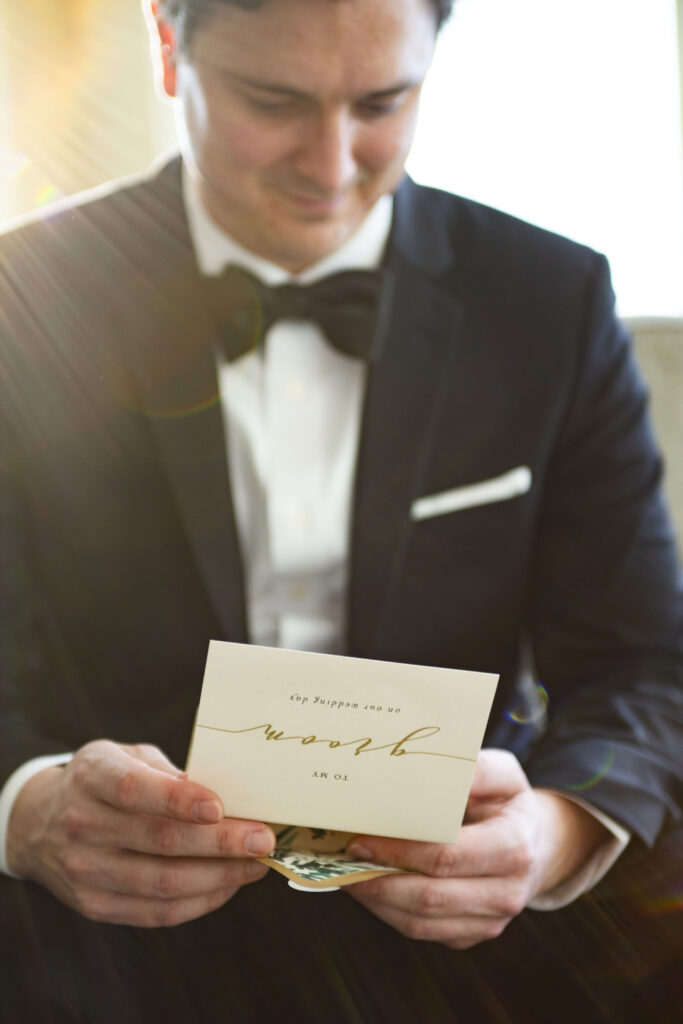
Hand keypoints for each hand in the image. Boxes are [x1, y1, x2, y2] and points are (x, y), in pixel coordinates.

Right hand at [6, 740, 274, 926]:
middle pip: (159, 841)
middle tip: (263, 838)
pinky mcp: (94, 905)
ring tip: (256, 864)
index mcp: (93, 776)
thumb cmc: (102, 780)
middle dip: (220, 843)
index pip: (135, 790)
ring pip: (162, 883)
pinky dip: (200, 901)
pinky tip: (228, 885)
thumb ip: (170, 773)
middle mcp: (83, 824)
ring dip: (219, 877)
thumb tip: (228, 795)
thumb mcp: (127, 756)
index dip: (179, 800)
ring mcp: (85, 870)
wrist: (38, 823)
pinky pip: (156, 913)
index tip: (220, 807)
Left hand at [346, 748, 607, 948]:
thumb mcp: (502, 774)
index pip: (448, 856)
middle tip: (342, 855)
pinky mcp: (470, 936)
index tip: (361, 837)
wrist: (536, 845)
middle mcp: (507, 893)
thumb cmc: (508, 802)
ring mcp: (489, 921)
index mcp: (515, 847)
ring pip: (420, 922)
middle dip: (379, 877)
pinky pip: (422, 931)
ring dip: (376, 899)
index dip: (400, 850)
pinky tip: (366, 886)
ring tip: (344, 872)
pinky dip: (387, 912)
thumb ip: (473, 770)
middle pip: (430, 895)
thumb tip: (427, 769)